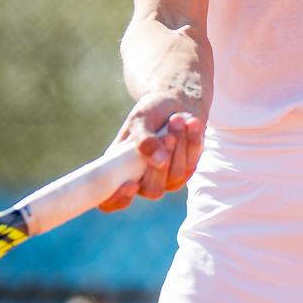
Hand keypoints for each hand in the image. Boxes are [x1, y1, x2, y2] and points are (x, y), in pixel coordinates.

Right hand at [95, 91, 206, 212]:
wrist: (177, 101)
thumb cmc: (152, 110)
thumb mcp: (141, 118)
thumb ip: (144, 139)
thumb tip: (159, 162)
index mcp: (117, 169)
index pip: (109, 201)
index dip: (117, 199)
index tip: (131, 184)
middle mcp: (140, 179)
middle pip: (152, 190)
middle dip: (161, 165)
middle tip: (167, 136)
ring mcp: (164, 179)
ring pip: (175, 176)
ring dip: (179, 145)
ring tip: (177, 118)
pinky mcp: (185, 171)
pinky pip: (191, 166)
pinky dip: (193, 143)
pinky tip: (191, 124)